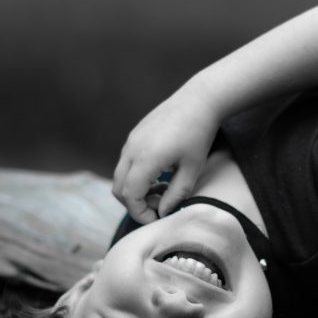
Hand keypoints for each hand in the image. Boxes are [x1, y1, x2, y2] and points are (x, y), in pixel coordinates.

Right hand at [112, 85, 220, 222]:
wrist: (198, 100)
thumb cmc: (199, 135)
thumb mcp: (192, 170)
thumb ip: (176, 195)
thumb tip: (163, 212)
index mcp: (146, 159)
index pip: (130, 196)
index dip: (140, 213)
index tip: (158, 218)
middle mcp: (132, 150)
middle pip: (119, 189)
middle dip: (136, 204)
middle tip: (160, 206)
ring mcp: (131, 141)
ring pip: (120, 176)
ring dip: (136, 190)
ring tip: (162, 190)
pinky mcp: (134, 136)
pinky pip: (126, 163)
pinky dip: (136, 176)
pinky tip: (159, 175)